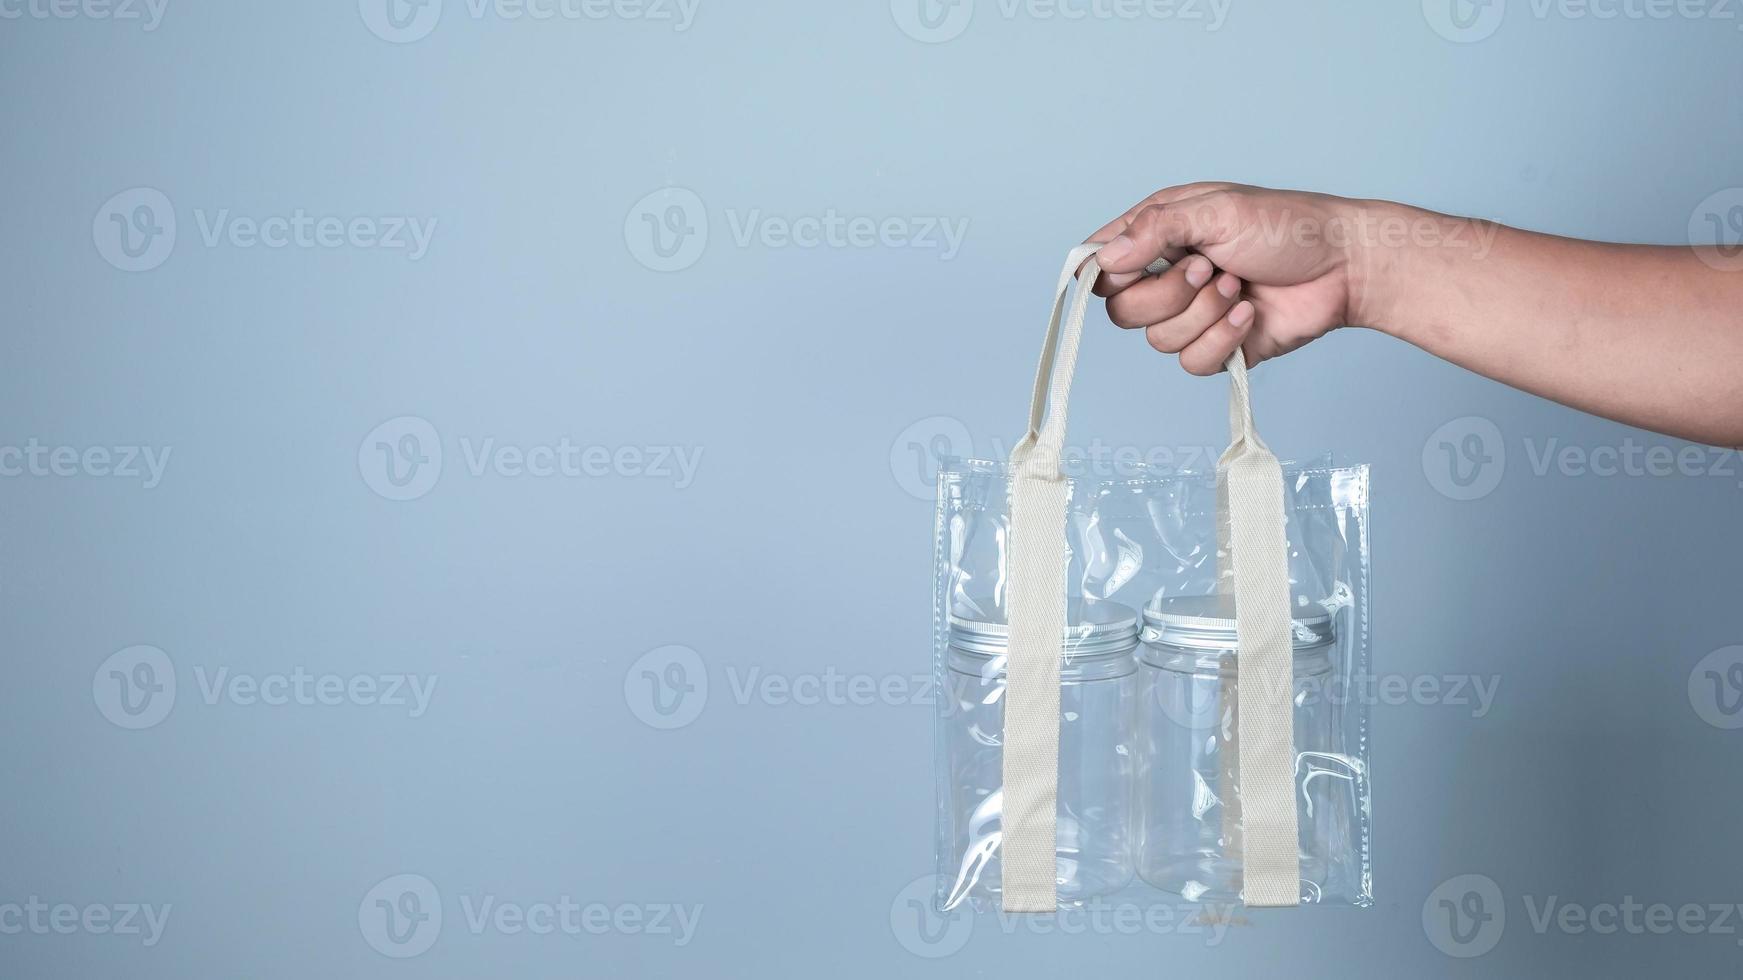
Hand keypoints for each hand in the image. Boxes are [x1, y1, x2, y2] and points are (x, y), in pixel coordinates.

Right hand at [1087, 183, 1367, 375]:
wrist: (1345, 267)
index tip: (1133, 267)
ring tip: (1239, 287)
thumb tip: (1105, 258)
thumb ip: (1156, 229)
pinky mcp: (1217, 348)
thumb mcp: (1218, 210)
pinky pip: (1192, 364)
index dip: (1106, 272)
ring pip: (1157, 341)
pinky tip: (1251, 314)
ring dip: (1204, 314)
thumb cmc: (1288, 226)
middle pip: (1122, 311)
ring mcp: (1191, 315)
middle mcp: (1168, 276)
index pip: (1099, 264)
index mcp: (1158, 235)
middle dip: (1167, 294)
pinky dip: (1223, 340)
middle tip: (1209, 269)